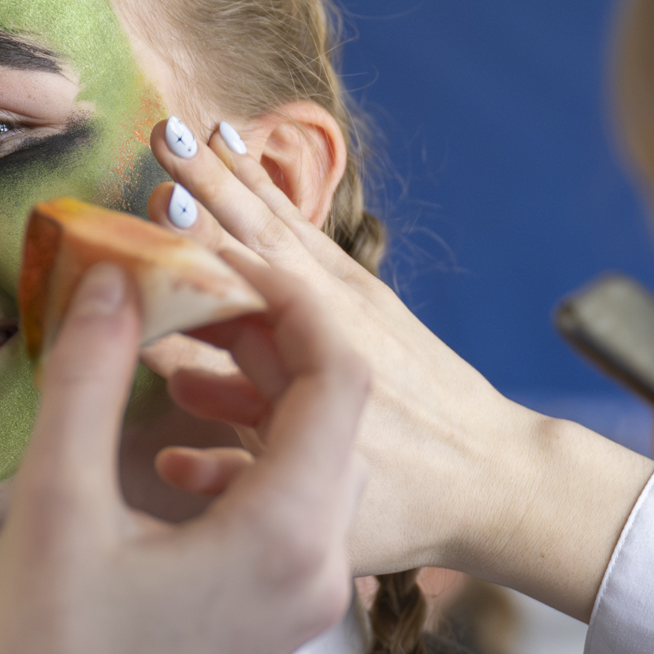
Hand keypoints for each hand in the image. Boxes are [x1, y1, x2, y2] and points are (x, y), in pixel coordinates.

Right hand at [0, 257, 367, 653]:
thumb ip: (85, 377)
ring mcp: (303, 601)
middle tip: (195, 293)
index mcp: (284, 533)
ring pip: (316, 463)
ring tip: (183, 354)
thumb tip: (111, 279)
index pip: (336, 376)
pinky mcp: (274, 621)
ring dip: (261, 399)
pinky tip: (174, 445)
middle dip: (271, 341)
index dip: (289, 300)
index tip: (223, 258)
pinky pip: (292, 511)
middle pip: (334, 415)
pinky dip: (250, 457)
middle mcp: (319, 567)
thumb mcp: (55, 506)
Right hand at [143, 120, 653, 621]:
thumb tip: (169, 461)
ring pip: (287, 233)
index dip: (204, 260)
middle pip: (265, 250)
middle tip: (166, 139)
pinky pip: (311, 238)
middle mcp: (338, 332)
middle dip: (212, 195)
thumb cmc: (409, 510)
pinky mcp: (368, 298)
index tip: (156, 215)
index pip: (250, 308)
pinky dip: (275, 198)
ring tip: (198, 132)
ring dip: (239, 180)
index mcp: (320, 383)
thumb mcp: (323, 522)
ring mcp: (355, 307)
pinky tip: (246, 165)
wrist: (496, 478)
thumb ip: (243, 488)